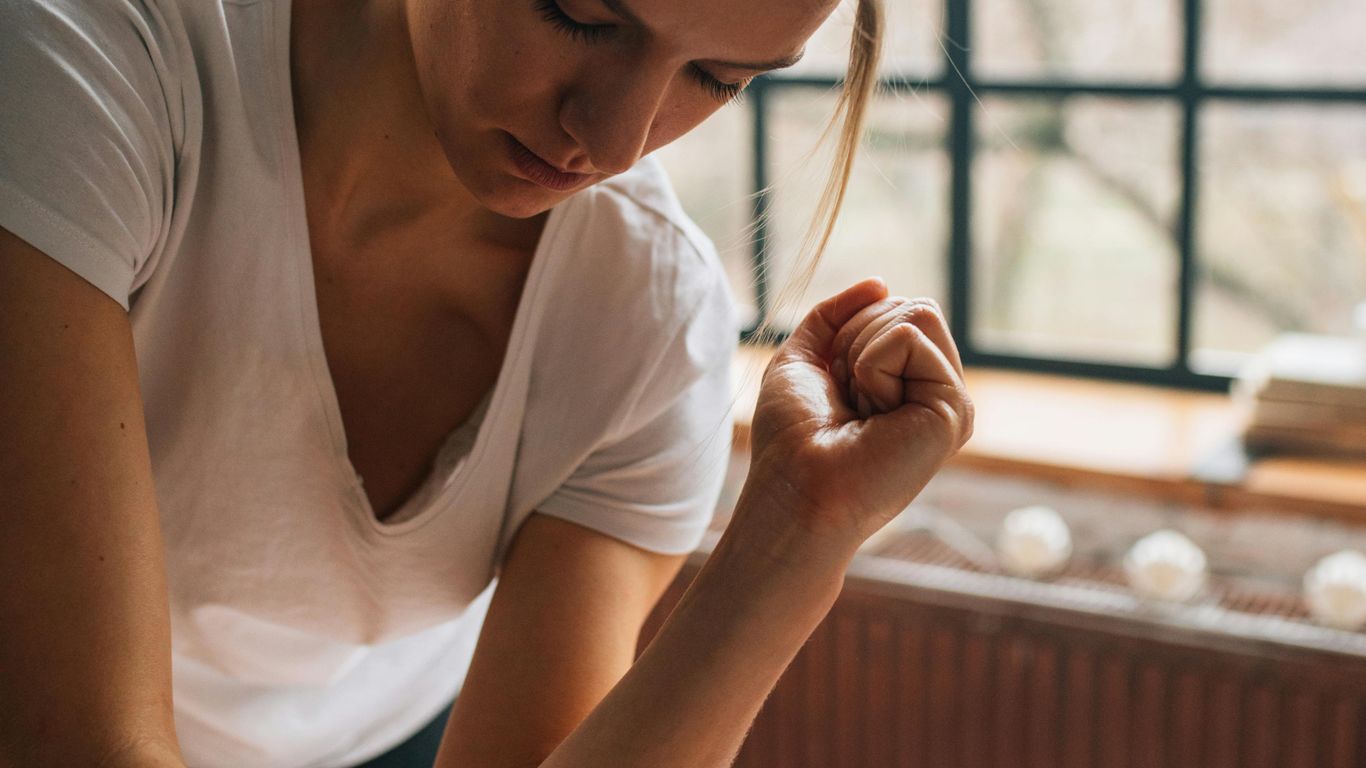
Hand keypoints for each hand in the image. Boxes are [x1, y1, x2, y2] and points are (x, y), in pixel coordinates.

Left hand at [743, 277, 973, 553]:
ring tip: (862, 408)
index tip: (835, 388)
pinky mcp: (956, 410)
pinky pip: (910, 337)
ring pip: (917, 312)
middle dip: (858, 338)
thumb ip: (835, 316)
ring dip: (865, 351)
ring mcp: (951, 402)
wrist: (794, 486)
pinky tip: (875, 415)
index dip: (848, 334)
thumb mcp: (805, 359)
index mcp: (908, 382)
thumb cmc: (791, 437)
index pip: (897, 307)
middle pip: (912, 305)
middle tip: (848, 400)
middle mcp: (935, 391)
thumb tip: (879, 282)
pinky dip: (873, 365)